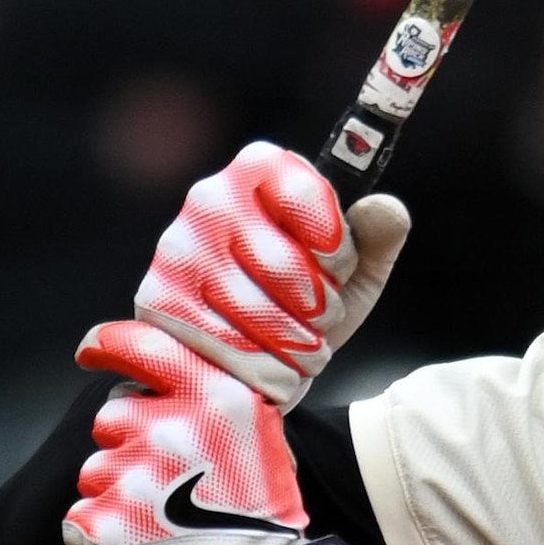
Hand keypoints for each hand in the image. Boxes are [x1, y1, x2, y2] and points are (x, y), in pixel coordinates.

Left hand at [66, 322, 383, 544]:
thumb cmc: (267, 529)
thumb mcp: (262, 445)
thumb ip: (216, 408)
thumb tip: (168, 389)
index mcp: (214, 399)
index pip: (142, 346)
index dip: (107, 345)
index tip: (91, 352)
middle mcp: (170, 428)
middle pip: (111, 419)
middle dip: (127, 447)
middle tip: (166, 485)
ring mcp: (134, 476)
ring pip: (93, 473)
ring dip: (115, 496)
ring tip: (160, 526)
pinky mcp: (105, 524)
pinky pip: (80, 519)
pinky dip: (100, 538)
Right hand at [135, 139, 409, 409]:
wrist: (240, 364)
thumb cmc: (299, 305)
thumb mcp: (353, 273)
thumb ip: (377, 238)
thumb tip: (385, 209)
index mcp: (260, 170)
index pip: (308, 197)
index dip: (336, 249)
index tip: (335, 268)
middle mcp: (210, 198)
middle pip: (289, 267)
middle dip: (321, 310)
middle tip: (314, 317)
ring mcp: (178, 250)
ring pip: (264, 317)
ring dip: (297, 348)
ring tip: (291, 343)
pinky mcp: (158, 303)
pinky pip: (235, 352)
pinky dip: (267, 373)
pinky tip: (263, 364)